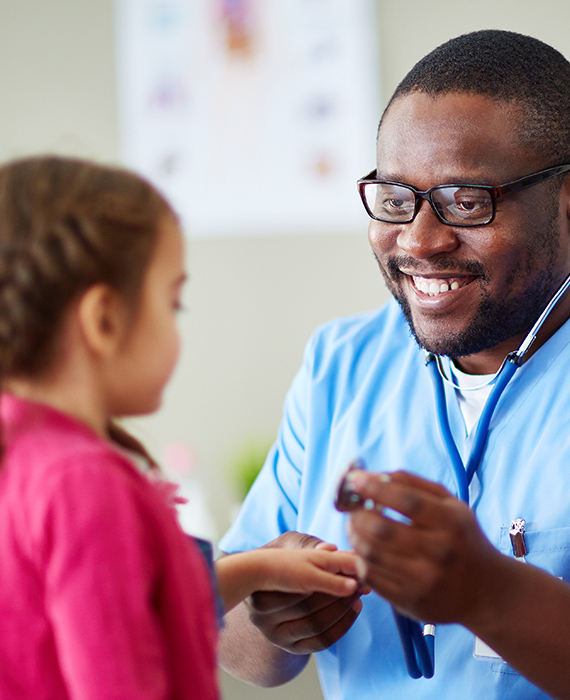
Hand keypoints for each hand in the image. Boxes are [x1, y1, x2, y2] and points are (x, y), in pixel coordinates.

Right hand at [247, 531, 365, 653]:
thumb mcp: (292, 549)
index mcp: (259, 593)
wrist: (269, 588)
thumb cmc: (284, 561)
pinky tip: (354, 608)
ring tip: (359, 592)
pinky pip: (322, 642)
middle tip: (361, 580)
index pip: (299, 587)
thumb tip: (335, 551)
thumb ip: (313, 549)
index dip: (328, 577)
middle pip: (307, 608)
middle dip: (339, 593)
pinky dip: (343, 625)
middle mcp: (262, 619)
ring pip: (316, 626)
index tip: (351, 566)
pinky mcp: (291, 647)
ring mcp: (276, 636)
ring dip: (344, 609)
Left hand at [346, 470, 503, 624]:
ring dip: (354, 533)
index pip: (407, 501)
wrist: (486, 592)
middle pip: (382, 529)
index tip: (354, 479)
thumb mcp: (450, 504)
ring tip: (354, 524)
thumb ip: (413, 484)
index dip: (375, 488)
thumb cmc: (461, 538)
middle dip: (358, 513)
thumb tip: (373, 475)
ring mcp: (424, 580)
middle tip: (351, 506)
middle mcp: (439, 552)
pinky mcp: (409, 601)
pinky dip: (359, 557)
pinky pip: (370, 576)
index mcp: (452, 522)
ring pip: (371, 553)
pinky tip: (363, 547)